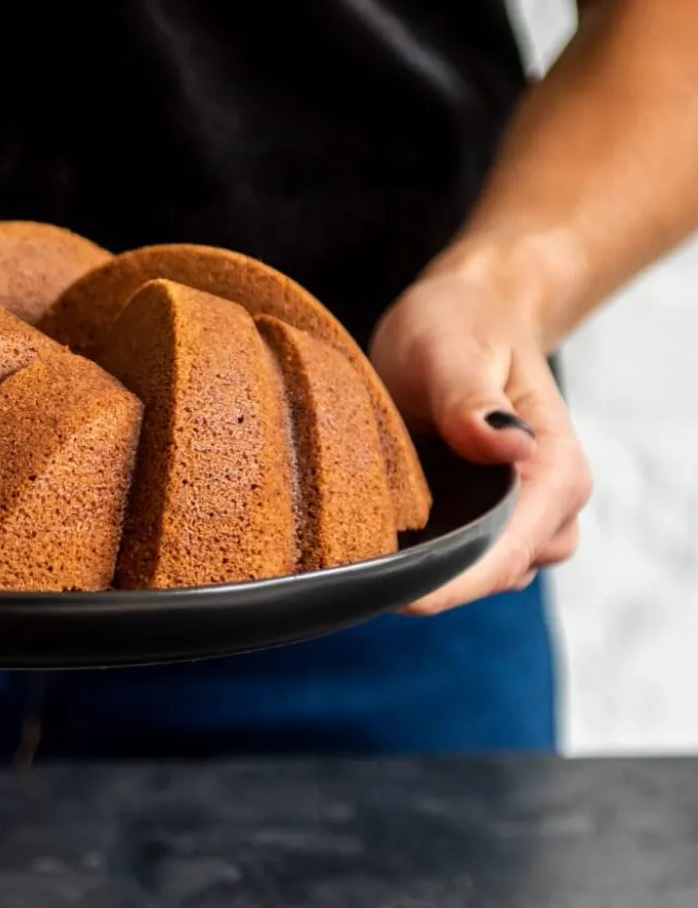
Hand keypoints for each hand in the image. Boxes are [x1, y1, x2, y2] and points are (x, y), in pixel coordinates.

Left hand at [370, 261, 591, 613]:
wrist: (466, 313)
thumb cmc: (459, 324)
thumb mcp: (450, 348)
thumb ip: (470, 400)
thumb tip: (506, 444)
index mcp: (555, 469)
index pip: (506, 553)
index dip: (449, 582)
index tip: (390, 594)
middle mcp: (551, 504)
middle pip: (489, 575)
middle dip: (428, 580)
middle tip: (352, 568)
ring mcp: (523, 518)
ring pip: (473, 575)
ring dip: (423, 568)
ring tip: (361, 544)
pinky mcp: (489, 519)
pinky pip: (459, 558)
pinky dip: (422, 553)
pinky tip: (378, 536)